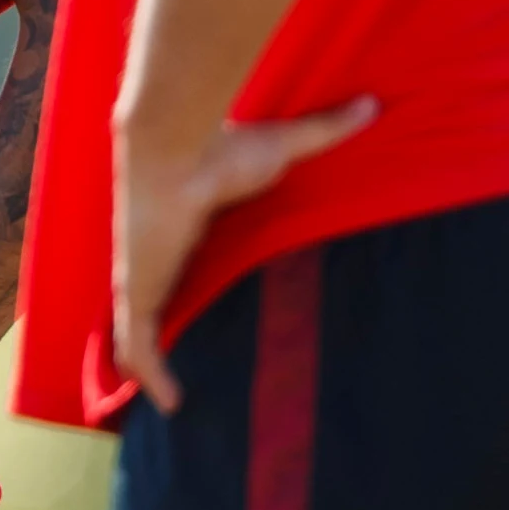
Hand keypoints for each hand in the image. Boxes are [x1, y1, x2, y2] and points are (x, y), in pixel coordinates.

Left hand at [110, 97, 375, 411]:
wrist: (174, 148)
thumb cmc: (222, 146)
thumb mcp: (284, 146)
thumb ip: (324, 131)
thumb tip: (372, 105)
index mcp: (184, 228)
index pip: (178, 264)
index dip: (182, 283)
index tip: (197, 302)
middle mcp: (157, 257)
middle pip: (152, 303)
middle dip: (156, 331)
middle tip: (178, 360)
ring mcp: (143, 279)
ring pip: (135, 333)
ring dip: (147, 364)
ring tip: (165, 396)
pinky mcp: (139, 295)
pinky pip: (138, 347)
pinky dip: (151, 376)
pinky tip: (171, 404)